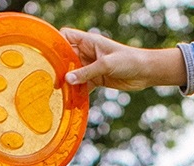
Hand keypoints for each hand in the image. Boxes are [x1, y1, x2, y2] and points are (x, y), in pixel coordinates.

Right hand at [60, 27, 186, 90]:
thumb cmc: (128, 61)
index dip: (57, 43)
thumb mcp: (105, 65)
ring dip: (68, 82)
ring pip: (74, 73)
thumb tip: (67, 79)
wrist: (145, 72)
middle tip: (50, 79)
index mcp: (88, 41)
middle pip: (67, 57)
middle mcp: (87, 52)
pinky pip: (83, 86)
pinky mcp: (97, 79)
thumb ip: (86, 72)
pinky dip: (78, 93)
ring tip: (58, 92)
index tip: (48, 56)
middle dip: (59, 67)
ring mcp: (91, 66)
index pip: (66, 36)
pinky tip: (71, 100)